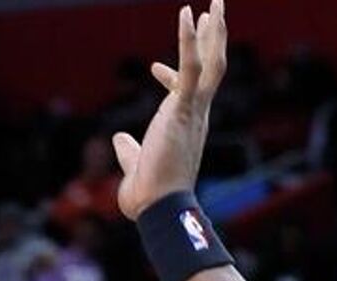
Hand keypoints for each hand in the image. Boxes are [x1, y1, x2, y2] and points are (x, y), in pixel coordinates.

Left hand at [110, 1, 228, 220]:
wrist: (156, 206)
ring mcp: (194, 109)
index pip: (184, 92)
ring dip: (215, 29)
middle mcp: (196, 114)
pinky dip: (190, 39)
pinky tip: (189, 13)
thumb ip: (129, 150)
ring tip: (215, 1)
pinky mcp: (184, 107)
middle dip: (215, 39)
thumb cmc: (148, 193)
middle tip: (216, 11)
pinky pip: (192, 66)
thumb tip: (120, 141)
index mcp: (187, 125)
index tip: (154, 67)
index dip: (170, 76)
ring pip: (212, 61)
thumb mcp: (135, 163)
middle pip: (213, 68)